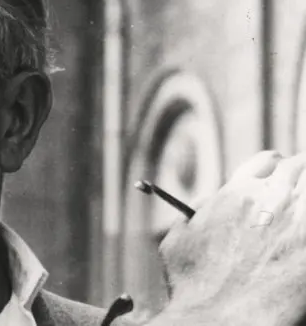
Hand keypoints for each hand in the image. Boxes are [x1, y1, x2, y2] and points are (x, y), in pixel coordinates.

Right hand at [154, 151, 305, 324]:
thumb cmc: (192, 288)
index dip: (274, 173)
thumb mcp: (177, 241)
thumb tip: (208, 203)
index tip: (276, 188)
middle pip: (300, 168)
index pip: (269, 161)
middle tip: (293, 206)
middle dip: (298, 182)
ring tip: (297, 226)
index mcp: (237, 193)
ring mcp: (299, 221)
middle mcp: (271, 198)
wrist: (217, 321)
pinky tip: (301, 245)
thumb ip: (194, 214)